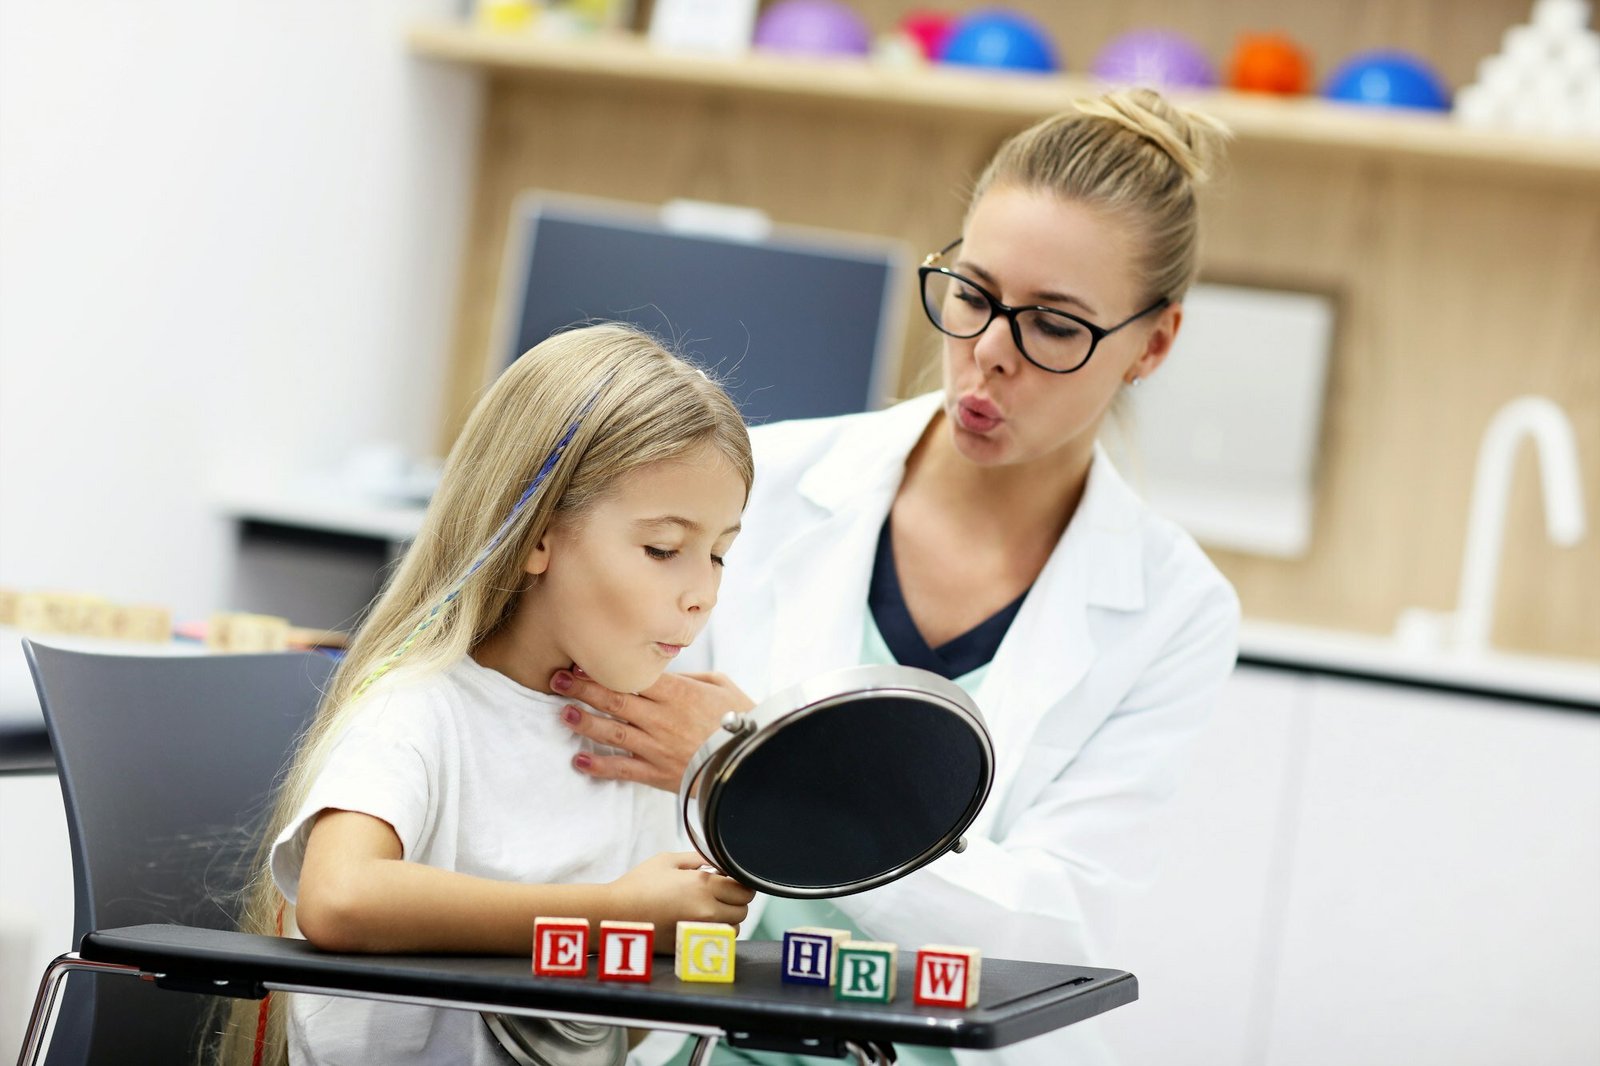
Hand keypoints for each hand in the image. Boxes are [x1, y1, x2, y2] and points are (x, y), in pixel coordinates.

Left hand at [554, 668, 754, 791]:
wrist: (751, 763)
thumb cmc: (742, 720)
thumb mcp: (722, 686)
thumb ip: (692, 677)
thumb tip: (670, 671)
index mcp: (678, 693)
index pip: (633, 676)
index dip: (605, 668)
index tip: (584, 659)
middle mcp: (661, 718)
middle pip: (615, 700)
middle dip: (583, 688)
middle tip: (558, 680)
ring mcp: (657, 746)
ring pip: (612, 732)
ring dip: (585, 722)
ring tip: (563, 713)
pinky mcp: (658, 773)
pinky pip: (623, 769)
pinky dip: (600, 766)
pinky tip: (580, 761)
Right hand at [607, 851, 754, 940]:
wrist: (614, 915)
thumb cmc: (638, 885)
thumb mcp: (667, 861)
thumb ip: (696, 858)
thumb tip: (715, 863)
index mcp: (703, 886)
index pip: (744, 889)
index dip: (741, 884)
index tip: (731, 881)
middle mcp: (706, 911)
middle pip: (742, 911)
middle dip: (736, 901)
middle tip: (721, 894)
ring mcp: (698, 931)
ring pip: (734, 929)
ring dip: (729, 920)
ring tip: (711, 910)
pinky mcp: (689, 946)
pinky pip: (715, 941)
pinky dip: (715, 933)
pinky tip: (701, 923)